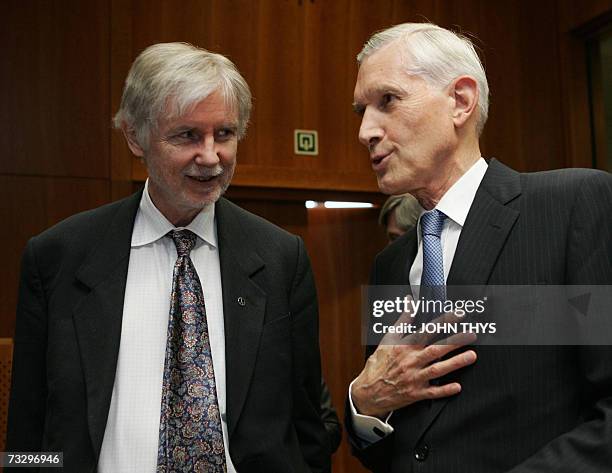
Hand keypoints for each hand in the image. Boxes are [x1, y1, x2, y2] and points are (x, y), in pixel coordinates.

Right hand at [352, 311, 476, 417]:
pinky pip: (433, 392)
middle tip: (471, 335)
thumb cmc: (379, 364)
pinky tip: (457, 386)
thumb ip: (402, 320)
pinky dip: (445, 390)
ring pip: (438, 370)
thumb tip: (410, 302)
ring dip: (455, 363)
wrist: (368, 391)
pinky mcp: (416, 394)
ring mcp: (414, 378)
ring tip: (471, 356)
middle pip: (436, 349)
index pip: (427, 331)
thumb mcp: (387, 339)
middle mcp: (411, 361)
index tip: (458, 315)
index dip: (443, 322)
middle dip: (455, 341)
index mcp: (404, 347)